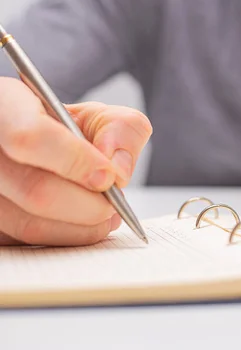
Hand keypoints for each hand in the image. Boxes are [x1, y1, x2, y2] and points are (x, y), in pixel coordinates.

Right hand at [0, 77, 151, 245]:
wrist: (35, 141)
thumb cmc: (65, 127)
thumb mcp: (97, 115)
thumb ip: (121, 130)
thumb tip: (118, 171)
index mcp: (5, 106)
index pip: (30, 137)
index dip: (75, 160)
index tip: (108, 176)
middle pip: (35, 190)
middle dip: (89, 204)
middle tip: (116, 202)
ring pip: (30, 224)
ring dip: (83, 227)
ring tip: (108, 213)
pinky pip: (29, 243)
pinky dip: (67, 238)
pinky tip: (85, 224)